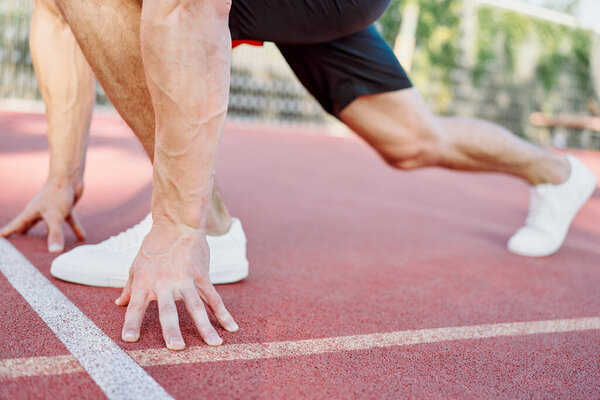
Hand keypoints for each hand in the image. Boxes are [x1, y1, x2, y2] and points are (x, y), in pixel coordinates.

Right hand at [0, 179, 84, 251]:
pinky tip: (81, 237)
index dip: (8, 232)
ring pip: (48, 224)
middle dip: (24, 233)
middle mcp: (39, 211)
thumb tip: (54, 252)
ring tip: (44, 244)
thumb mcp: (55, 217)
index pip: (17, 225)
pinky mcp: (65, 207)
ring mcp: (52, 209)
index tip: (0, 238)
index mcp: (31, 212)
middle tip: (18, 243)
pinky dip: (75, 228)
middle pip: (29, 225)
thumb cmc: (57, 193)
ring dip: (48, 234)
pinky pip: (69, 220)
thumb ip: (54, 234)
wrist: (69, 177)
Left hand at [115, 223, 237, 349]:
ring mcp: (186, 279)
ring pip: (196, 306)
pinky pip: (213, 297)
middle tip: (176, 348)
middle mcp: (165, 283)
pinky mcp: (202, 276)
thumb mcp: (137, 265)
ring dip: (205, 326)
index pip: (136, 306)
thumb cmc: (154, 245)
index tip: (130, 339)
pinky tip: (231, 327)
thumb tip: (118, 304)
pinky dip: (223, 313)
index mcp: (146, 281)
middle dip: (172, 329)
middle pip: (169, 310)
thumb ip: (129, 287)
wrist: (178, 223)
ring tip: (213, 344)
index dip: (132, 322)